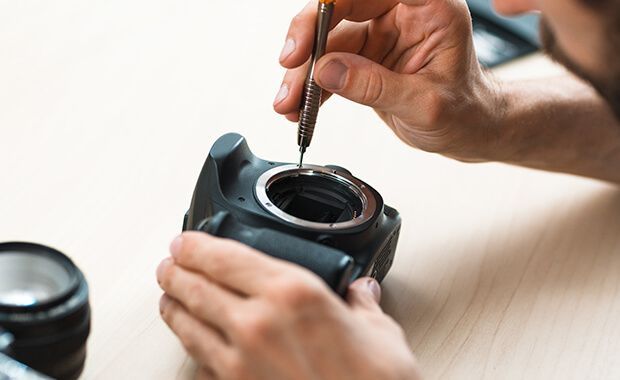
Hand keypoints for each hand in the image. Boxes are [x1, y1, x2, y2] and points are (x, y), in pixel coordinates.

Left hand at [156, 232, 420, 379]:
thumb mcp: (379, 331)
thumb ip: (363, 303)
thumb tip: (362, 291)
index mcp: (293, 293)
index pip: (225, 257)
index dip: (195, 245)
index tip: (185, 241)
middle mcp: (259, 323)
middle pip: (196, 287)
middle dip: (175, 272)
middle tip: (168, 265)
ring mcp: (241, 361)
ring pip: (188, 325)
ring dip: (173, 306)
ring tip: (169, 297)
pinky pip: (200, 363)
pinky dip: (191, 347)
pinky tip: (193, 342)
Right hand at [274, 0, 502, 161]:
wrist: (467, 130)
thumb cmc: (464, 111)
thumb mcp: (425, 105)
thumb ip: (376, 86)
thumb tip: (327, 72)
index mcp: (429, 6)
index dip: (334, 3)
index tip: (311, 32)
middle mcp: (402, 12)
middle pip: (341, 7)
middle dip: (308, 39)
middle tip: (290, 66)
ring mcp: (381, 33)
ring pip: (327, 40)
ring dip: (303, 72)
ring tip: (288, 102)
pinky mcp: (366, 55)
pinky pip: (328, 63)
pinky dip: (311, 85)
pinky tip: (299, 105)